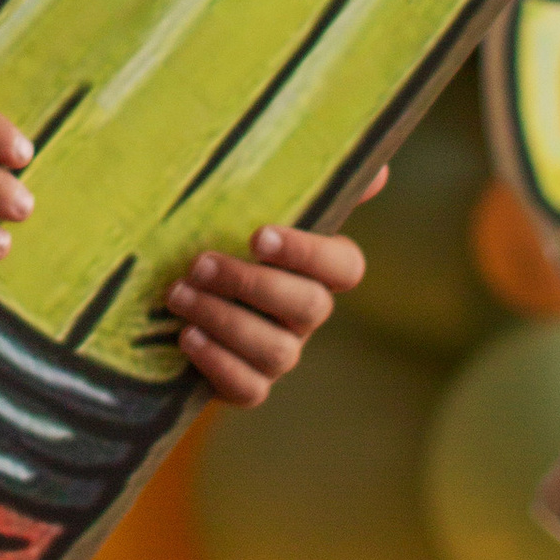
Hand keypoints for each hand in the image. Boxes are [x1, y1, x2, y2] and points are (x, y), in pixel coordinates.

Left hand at [162, 184, 383, 408]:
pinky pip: (249, 390)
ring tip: (179, 295)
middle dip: (252, 285)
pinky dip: (218, 364)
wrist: (179, 286)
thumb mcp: (258, 201)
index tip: (258, 236)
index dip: (308, 254)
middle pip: (309, 308)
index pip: (345, 267)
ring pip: (277, 351)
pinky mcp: (249, 385)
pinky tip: (188, 336)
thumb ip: (309, 181)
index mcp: (320, 270)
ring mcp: (282, 353)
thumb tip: (380, 170)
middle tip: (200, 264)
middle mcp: (306, 314)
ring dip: (224, 320)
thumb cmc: (225, 234)